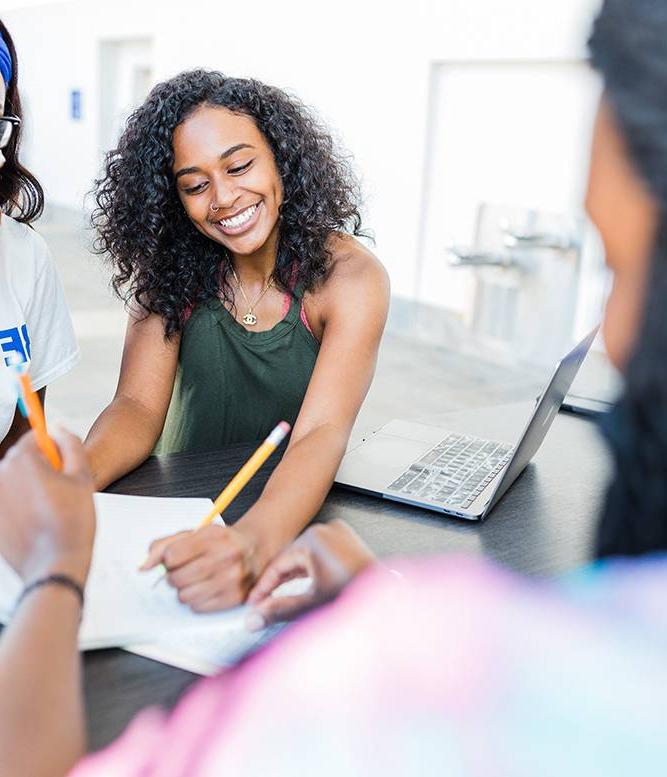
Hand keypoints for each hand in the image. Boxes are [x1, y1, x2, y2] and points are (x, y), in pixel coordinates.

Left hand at [0, 430, 95, 584]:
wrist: (54, 565)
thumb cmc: (70, 524)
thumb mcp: (82, 476)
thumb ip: (71, 444)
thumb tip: (58, 428)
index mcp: (22, 461)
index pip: (35, 437)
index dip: (55, 449)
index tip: (64, 464)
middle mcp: (1, 475)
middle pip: (24, 460)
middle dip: (43, 470)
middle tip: (62, 492)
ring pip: (16, 482)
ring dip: (32, 489)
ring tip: (51, 511)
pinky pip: (9, 503)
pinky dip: (21, 508)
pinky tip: (38, 523)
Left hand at [141, 524, 257, 610]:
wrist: (256, 548)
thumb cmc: (221, 542)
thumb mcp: (195, 534)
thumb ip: (164, 546)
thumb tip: (143, 567)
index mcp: (213, 537)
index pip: (171, 556)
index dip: (169, 560)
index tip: (176, 558)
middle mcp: (225, 557)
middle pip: (176, 578)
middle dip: (174, 576)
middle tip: (186, 570)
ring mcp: (232, 579)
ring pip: (185, 596)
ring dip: (185, 590)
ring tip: (197, 580)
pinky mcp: (235, 597)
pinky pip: (198, 608)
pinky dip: (197, 601)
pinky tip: (206, 588)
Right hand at [246, 519, 374, 628]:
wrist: (388, 599)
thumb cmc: (355, 596)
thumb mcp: (311, 604)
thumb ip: (278, 610)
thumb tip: (255, 618)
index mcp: (313, 538)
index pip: (278, 563)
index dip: (263, 586)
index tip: (254, 601)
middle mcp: (326, 530)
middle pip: (291, 558)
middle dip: (278, 582)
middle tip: (265, 602)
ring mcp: (338, 533)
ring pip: (305, 556)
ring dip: (293, 576)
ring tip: (282, 596)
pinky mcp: (346, 540)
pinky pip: (320, 553)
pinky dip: (310, 569)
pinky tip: (304, 584)